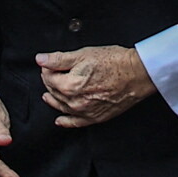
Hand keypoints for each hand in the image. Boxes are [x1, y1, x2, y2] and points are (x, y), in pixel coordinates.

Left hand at [36, 45, 155, 127]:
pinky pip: (76, 122)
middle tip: (52, 73)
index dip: (47, 68)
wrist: (137, 74)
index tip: (49, 64)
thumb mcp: (83, 54)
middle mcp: (75, 102)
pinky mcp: (96, 117)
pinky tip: (60, 120)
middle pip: (54, 92)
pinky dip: (66, 121)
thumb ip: (58, 58)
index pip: (48, 78)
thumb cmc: (114, 62)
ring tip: (48, 94)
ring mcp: (85, 112)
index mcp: (70, 85)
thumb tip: (40, 59)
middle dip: (50, 82)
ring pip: (62, 106)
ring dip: (54, 99)